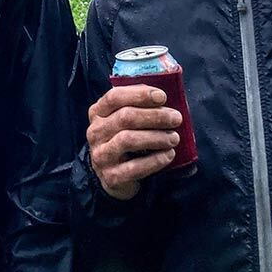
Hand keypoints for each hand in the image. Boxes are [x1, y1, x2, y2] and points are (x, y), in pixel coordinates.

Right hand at [86, 85, 183, 199]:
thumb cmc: (126, 140)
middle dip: (155, 116)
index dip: (139, 94)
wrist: (115, 177)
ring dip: (156, 137)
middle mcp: (95, 133)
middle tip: (176, 118)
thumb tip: (162, 97)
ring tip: (174, 138)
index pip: (114, 97)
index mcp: (97, 113)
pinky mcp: (111, 177)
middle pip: (125, 117)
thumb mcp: (125, 121)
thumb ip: (139, 107)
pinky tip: (169, 155)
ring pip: (128, 140)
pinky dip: (155, 160)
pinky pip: (134, 167)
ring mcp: (101, 155)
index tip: (162, 96)